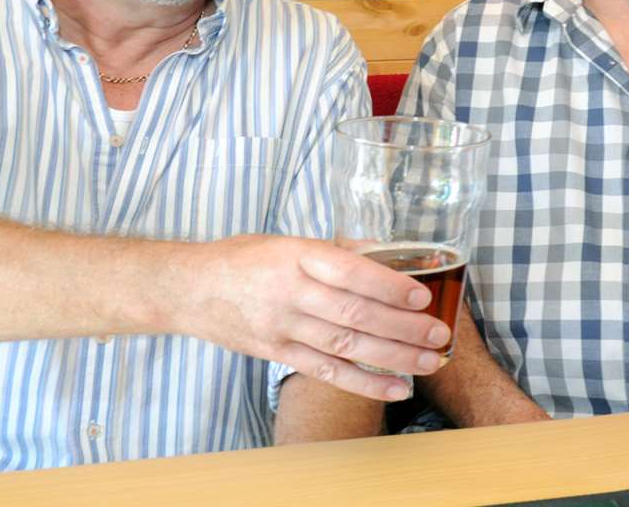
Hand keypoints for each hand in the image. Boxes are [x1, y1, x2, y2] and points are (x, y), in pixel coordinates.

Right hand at [174, 235, 451, 400]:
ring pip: (345, 346)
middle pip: (353, 314)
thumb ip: (336, 250)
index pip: (349, 271)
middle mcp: (290, 292)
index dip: (388, 285)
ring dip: (393, 358)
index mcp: (296, 255)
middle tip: (439, 333)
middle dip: (402, 327)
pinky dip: (365, 383)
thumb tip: (387, 252)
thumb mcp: (287, 240)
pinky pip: (327, 372)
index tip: (421, 295)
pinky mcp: (277, 354)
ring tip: (430, 361)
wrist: (189, 290)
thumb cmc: (244, 259)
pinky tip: (397, 388)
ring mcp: (282, 327)